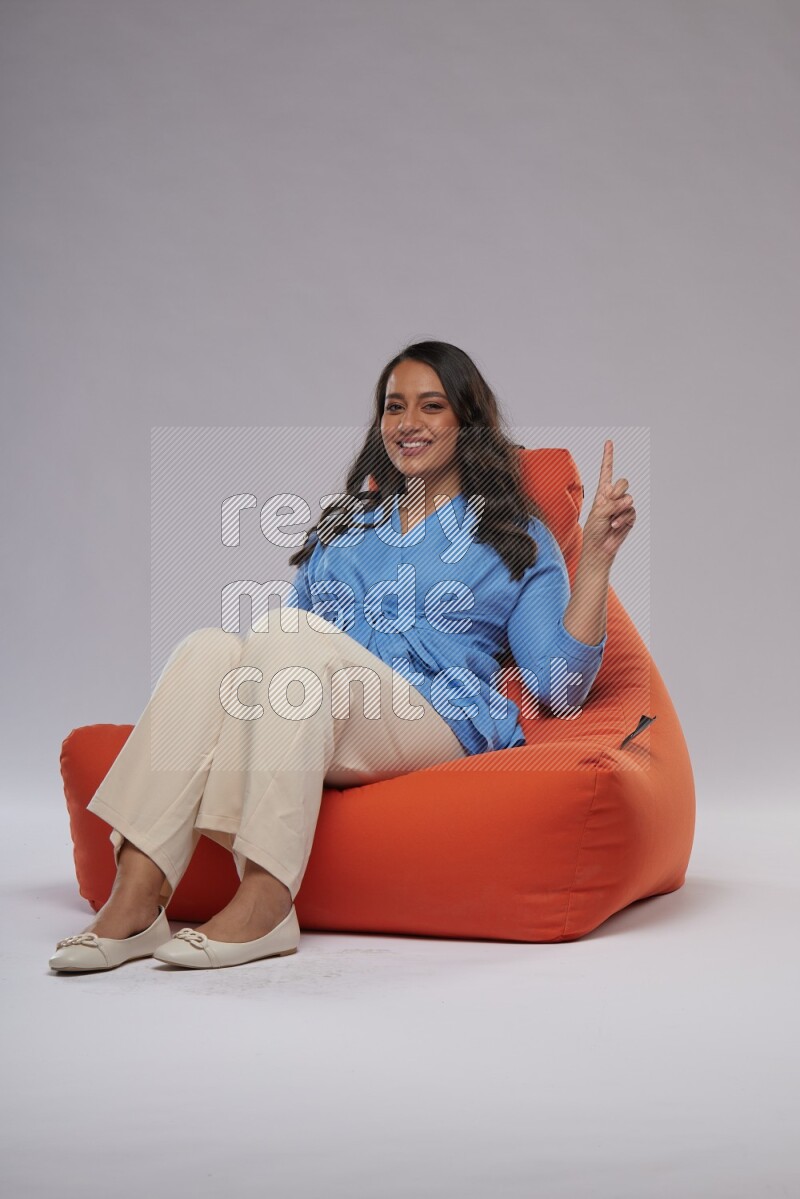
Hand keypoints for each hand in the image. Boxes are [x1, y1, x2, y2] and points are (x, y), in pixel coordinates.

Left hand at [581, 440, 636, 565]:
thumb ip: (609, 502)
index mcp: (601, 492)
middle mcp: (613, 497)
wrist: (600, 548)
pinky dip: (623, 518)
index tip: (608, 442)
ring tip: (610, 519)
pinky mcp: (630, 516)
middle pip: (623, 482)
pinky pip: (631, 511)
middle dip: (618, 490)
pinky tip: (615, 525)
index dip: (608, 456)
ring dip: (618, 508)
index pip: (606, 471)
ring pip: (628, 498)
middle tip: (610, 500)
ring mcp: (623, 506)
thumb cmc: (593, 530)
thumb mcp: (597, 512)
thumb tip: (623, 498)